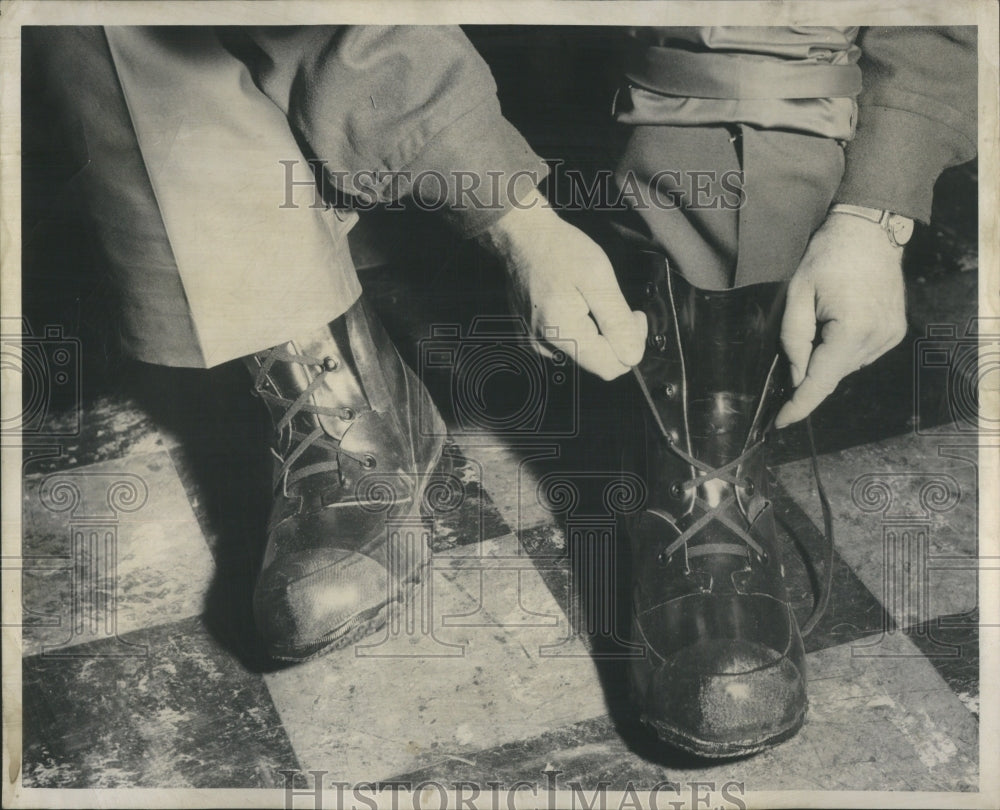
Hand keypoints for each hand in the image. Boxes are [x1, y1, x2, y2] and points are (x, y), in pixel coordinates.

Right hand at [477, 188, 646, 380]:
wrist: (522, 236)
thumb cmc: (560, 250)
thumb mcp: (598, 279)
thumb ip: (616, 322)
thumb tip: (632, 356)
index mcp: (563, 334)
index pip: (611, 367)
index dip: (631, 344)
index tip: (634, 314)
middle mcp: (545, 346)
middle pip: (598, 362)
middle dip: (616, 338)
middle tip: (618, 304)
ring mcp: (535, 343)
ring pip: (584, 355)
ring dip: (599, 334)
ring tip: (594, 300)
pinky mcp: (531, 336)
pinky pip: (568, 345)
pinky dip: (581, 330)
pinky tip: (577, 304)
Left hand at [775, 212, 908, 427]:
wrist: (869, 230)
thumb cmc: (828, 257)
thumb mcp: (798, 294)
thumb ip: (794, 339)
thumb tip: (796, 376)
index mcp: (853, 330)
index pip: (821, 381)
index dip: (799, 405)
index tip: (780, 422)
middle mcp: (877, 338)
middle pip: (833, 375)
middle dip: (809, 371)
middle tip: (797, 340)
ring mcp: (890, 336)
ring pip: (846, 367)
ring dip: (827, 358)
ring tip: (823, 318)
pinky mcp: (895, 332)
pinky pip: (860, 355)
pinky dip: (842, 349)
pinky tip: (839, 321)